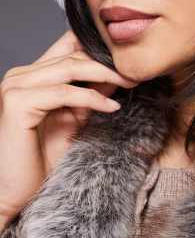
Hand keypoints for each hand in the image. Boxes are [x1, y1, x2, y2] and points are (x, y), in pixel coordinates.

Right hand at [0, 29, 137, 223]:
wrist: (15, 191)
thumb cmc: (41, 159)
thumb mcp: (75, 118)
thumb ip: (91, 94)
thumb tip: (119, 74)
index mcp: (31, 75)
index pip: (67, 45)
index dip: (99, 46)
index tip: (130, 59)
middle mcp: (20, 75)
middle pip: (72, 55)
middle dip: (109, 63)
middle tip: (137, 72)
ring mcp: (15, 86)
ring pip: (70, 68)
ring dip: (105, 75)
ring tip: (130, 83)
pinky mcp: (17, 102)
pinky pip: (64, 93)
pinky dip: (92, 98)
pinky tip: (112, 107)